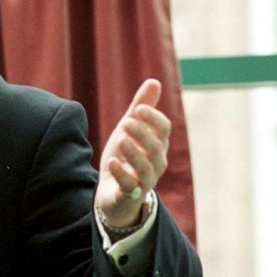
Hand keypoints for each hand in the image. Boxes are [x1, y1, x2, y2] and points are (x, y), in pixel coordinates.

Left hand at [94, 79, 170, 227]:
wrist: (114, 191)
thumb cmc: (125, 156)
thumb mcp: (129, 130)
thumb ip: (140, 108)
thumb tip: (154, 81)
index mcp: (157, 144)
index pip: (164, 129)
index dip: (153, 118)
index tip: (139, 108)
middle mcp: (155, 163)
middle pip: (156, 147)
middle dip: (142, 134)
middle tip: (126, 122)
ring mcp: (144, 180)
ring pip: (146, 168)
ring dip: (134, 153)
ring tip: (120, 139)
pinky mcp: (129, 194)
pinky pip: (130, 186)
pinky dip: (121, 174)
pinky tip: (112, 162)